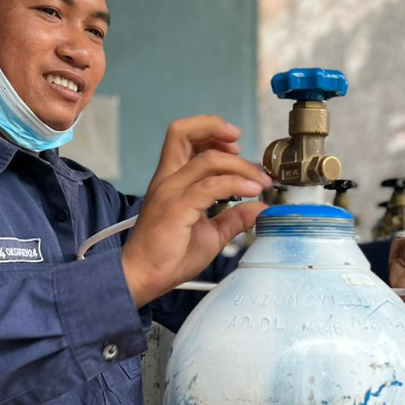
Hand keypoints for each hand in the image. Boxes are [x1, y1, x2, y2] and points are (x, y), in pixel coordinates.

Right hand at [121, 116, 270, 306]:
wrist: (144, 277)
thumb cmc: (168, 256)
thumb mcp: (210, 234)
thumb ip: (233, 218)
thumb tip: (257, 208)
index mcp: (171, 180)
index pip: (185, 138)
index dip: (211, 132)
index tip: (235, 147)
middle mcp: (168, 180)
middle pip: (183, 132)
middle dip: (216, 128)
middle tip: (243, 146)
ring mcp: (170, 192)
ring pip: (208, 159)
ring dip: (241, 166)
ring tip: (260, 180)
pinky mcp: (177, 208)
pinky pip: (211, 186)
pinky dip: (236, 184)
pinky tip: (252, 192)